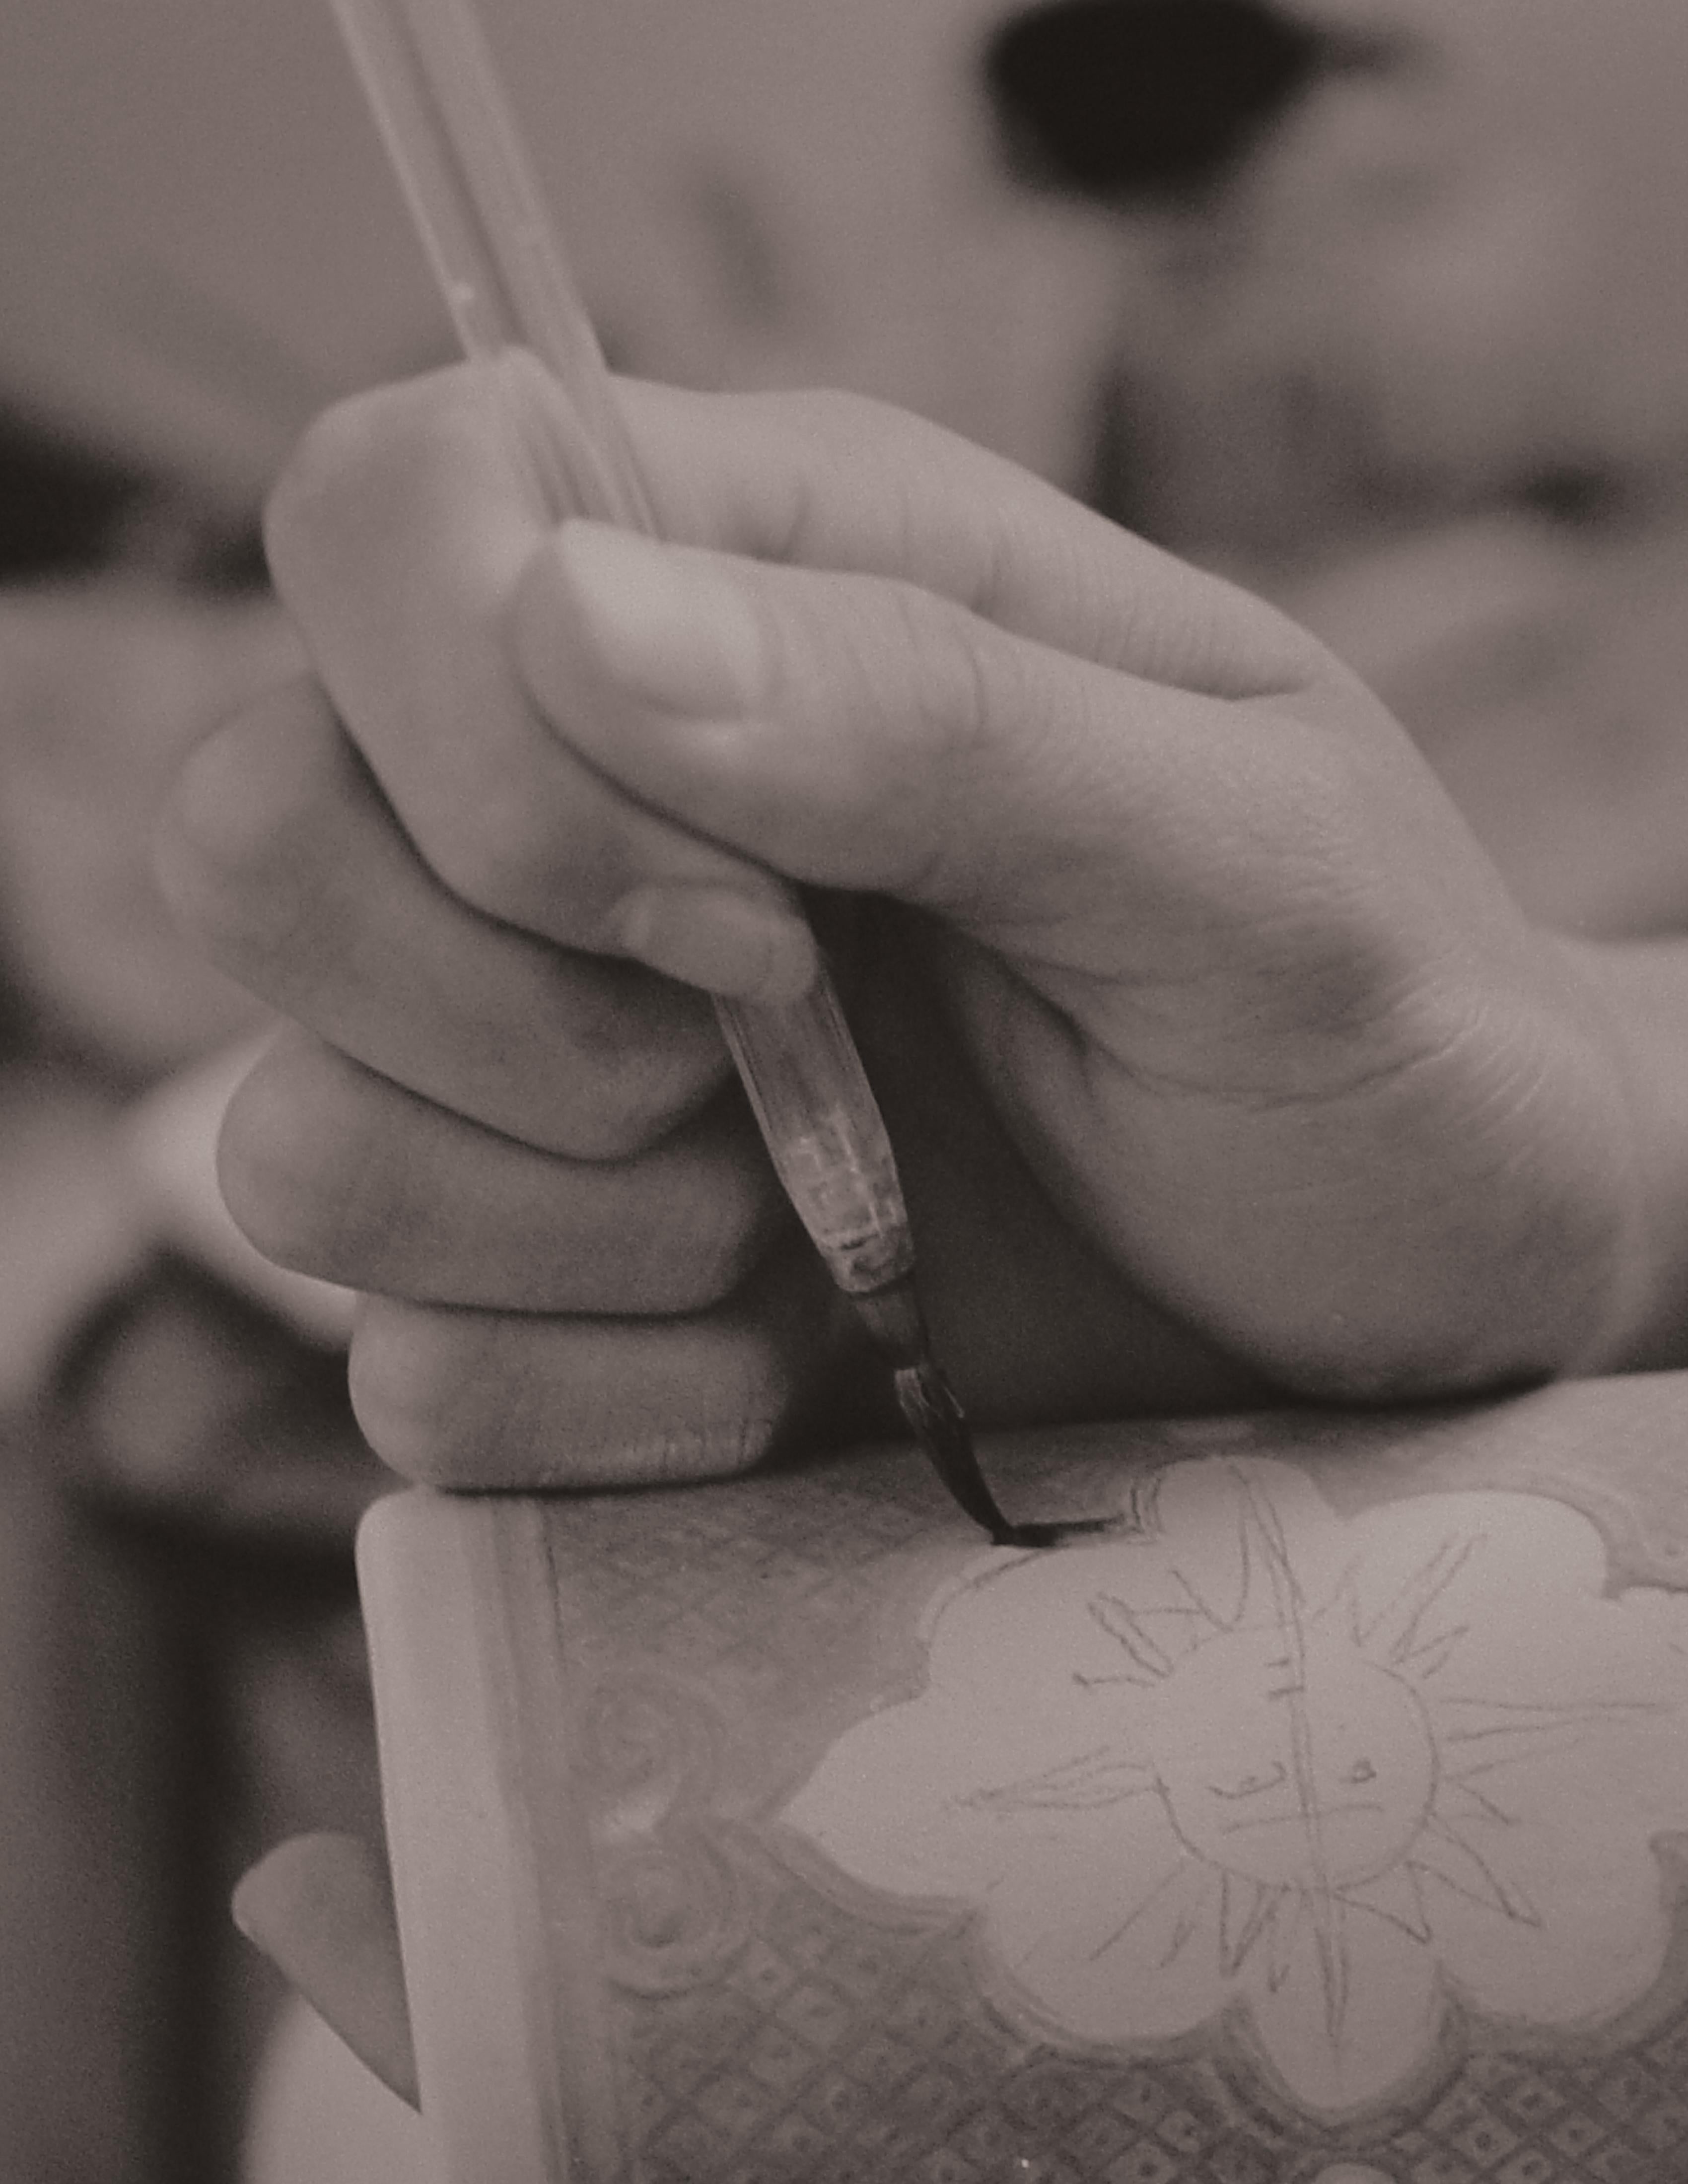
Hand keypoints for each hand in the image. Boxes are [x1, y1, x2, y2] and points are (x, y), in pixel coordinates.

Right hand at [159, 355, 1642, 1487]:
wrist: (1419, 1287)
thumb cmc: (1381, 1033)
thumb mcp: (1252, 851)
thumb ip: (938, 711)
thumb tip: (578, 623)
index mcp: (755, 589)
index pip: (388, 519)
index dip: (487, 738)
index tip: (756, 928)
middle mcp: (590, 808)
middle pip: (252, 832)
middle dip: (509, 1017)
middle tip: (775, 1068)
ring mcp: (543, 1071)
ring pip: (287, 1143)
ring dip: (571, 1232)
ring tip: (809, 1223)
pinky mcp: (554, 1297)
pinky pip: (412, 1377)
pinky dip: (613, 1405)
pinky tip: (795, 1359)